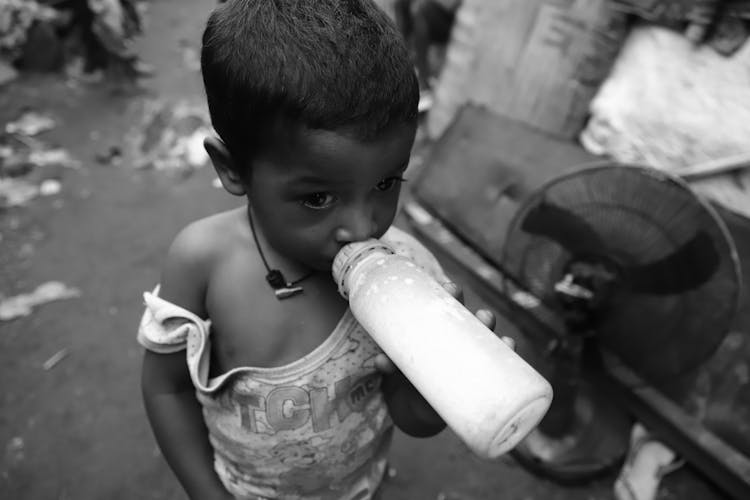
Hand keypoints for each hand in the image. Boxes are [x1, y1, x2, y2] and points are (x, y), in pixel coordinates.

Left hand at [374, 281, 515, 373]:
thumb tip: (380, 361)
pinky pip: (499, 369)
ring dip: (496, 337)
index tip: (450, 287)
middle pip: (475, 323)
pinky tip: (511, 348)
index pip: (450, 306)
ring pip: (490, 344)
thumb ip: (391, 362)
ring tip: (499, 336)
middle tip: (481, 315)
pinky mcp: (479, 381)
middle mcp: (462, 341)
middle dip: (481, 317)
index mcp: (442, 328)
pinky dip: (508, 359)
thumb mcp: (400, 366)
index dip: (453, 294)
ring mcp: (473, 360)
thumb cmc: (411, 374)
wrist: (419, 405)